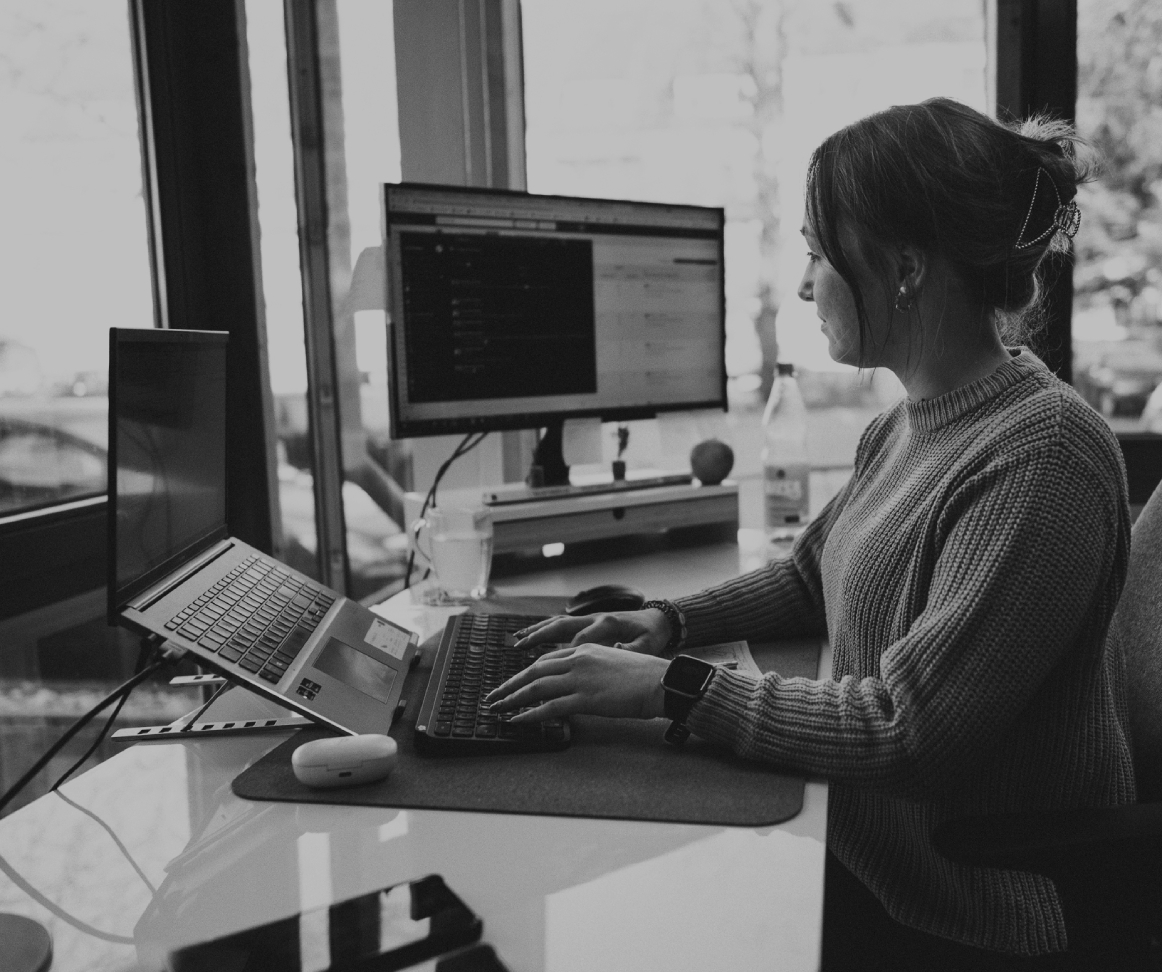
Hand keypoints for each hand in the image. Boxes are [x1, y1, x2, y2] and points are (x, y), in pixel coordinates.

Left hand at [485, 643, 668, 722]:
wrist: (660, 682)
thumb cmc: (643, 676)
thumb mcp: (613, 662)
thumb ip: (592, 669)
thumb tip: (579, 683)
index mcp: (585, 649)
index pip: (547, 661)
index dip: (526, 673)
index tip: (513, 682)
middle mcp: (578, 660)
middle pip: (534, 671)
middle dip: (510, 685)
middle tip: (494, 696)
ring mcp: (580, 679)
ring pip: (536, 688)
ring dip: (513, 699)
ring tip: (498, 709)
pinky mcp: (585, 699)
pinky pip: (550, 707)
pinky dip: (530, 714)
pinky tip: (518, 720)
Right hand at [514, 608, 670, 655]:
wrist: (657, 620)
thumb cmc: (651, 635)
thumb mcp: (646, 645)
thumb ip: (631, 650)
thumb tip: (616, 651)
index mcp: (608, 624)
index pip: (582, 638)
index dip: (566, 653)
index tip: (553, 667)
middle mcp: (594, 618)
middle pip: (561, 626)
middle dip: (539, 637)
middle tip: (519, 647)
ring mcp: (589, 619)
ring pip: (557, 624)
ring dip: (537, 631)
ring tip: (517, 640)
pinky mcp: (587, 623)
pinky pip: (561, 626)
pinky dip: (544, 630)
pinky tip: (530, 637)